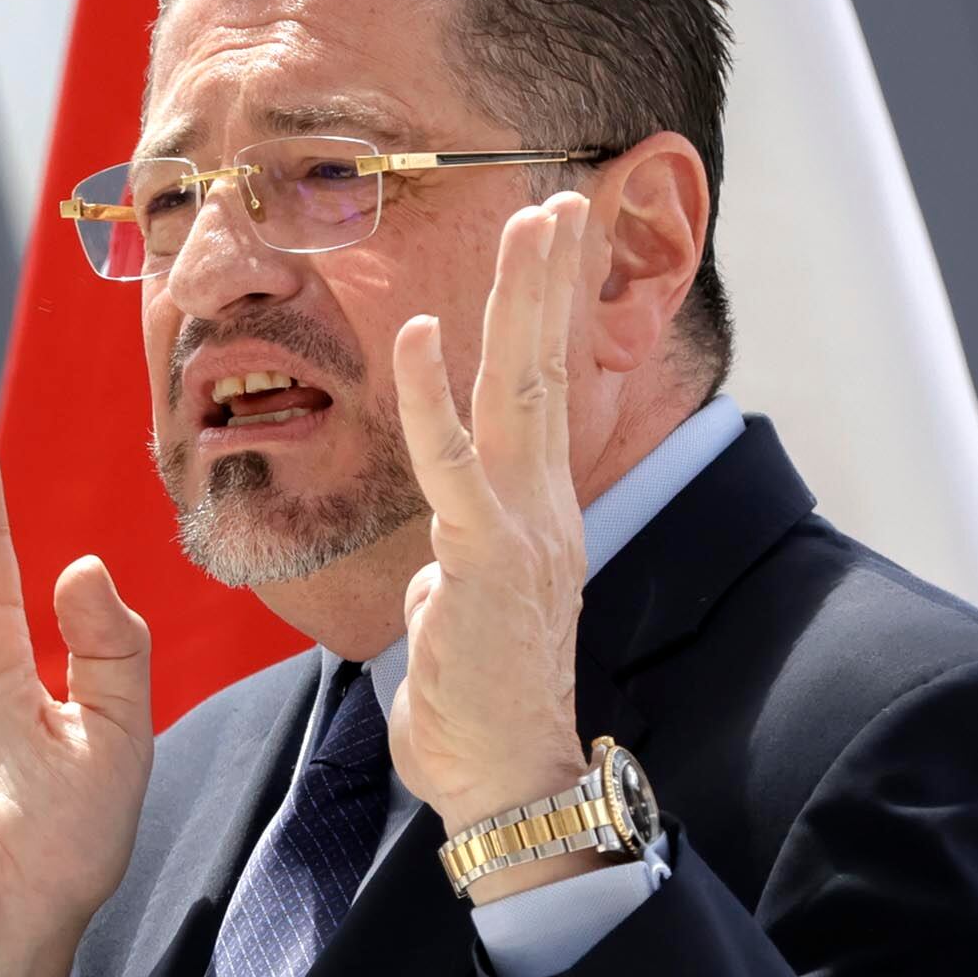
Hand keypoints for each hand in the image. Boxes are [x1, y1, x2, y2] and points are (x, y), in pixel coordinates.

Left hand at [388, 195, 599, 873]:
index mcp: (538, 518)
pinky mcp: (481, 559)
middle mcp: (543, 510)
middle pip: (547, 370)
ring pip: (519, 392)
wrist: (506, 779)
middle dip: (552, 281)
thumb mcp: (461, 620)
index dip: (542, 317)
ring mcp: (519, 530)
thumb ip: (453, 577)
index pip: (542, 395)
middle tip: (562, 197)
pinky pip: (451, 463)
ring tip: (529, 221)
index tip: (546, 246)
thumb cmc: (478, 711)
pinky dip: (430, 395)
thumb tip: (435, 569)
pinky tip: (415, 332)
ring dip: (522, 302)